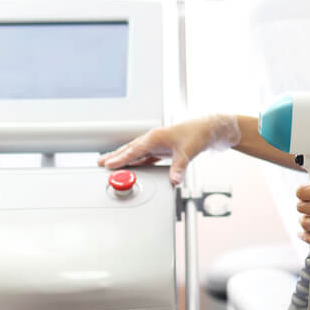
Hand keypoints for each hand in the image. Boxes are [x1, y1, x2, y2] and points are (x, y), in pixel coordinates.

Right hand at [96, 114, 239, 185]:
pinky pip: (144, 156)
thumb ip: (179, 168)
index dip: (119, 158)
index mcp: (155, 137)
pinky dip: (136, 161)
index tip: (107, 165)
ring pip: (135, 152)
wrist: (210, 128)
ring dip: (123, 158)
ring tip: (110, 164)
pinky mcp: (163, 148)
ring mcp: (157, 143)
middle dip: (115, 156)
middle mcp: (154, 139)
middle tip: (99, 163)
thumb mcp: (188, 152)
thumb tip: (173, 181)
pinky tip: (132, 167)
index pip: (133, 150)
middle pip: (130, 149)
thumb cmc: (199, 133)